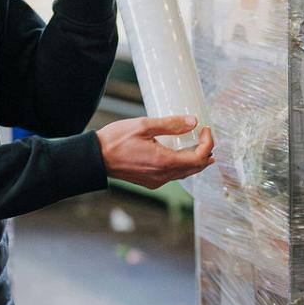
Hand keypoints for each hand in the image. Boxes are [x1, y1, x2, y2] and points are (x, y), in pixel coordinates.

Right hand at [97, 115, 215, 187]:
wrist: (95, 158)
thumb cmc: (116, 140)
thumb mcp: (144, 125)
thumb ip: (170, 124)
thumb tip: (193, 121)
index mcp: (164, 162)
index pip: (199, 158)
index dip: (208, 143)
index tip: (205, 129)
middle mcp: (163, 176)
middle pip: (195, 168)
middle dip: (205, 152)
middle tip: (206, 136)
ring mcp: (156, 181)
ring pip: (185, 173)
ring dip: (195, 159)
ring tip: (198, 143)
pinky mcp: (150, 182)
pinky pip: (173, 175)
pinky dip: (182, 164)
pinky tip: (180, 153)